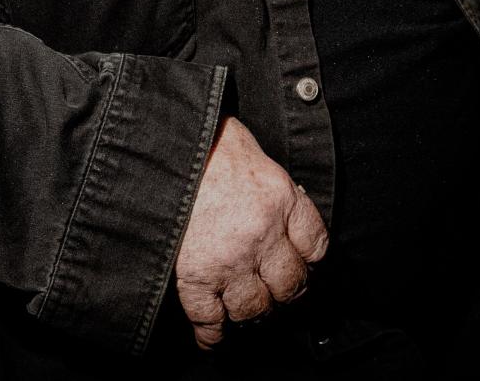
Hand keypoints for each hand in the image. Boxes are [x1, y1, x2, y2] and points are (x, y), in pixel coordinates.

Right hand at [174, 117, 327, 348]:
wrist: (163, 142)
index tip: (303, 267)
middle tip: (276, 293)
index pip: (316, 246)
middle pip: (290, 286)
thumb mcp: (255, 154)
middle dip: (286, 294)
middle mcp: (262, 234)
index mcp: (281, 199)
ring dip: (252, 315)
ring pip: (255, 309)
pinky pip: (210, 318)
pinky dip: (212, 334)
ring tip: (246, 311)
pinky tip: (214, 336)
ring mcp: (229, 259)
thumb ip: (273, 191)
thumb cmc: (208, 142)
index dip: (311, 262)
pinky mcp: (195, 275)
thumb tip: (281, 218)